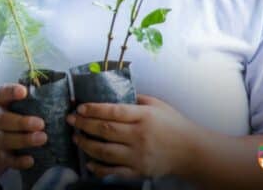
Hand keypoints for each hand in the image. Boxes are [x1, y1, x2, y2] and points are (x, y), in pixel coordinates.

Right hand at [0, 83, 46, 170]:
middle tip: (41, 123)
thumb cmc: (16, 113)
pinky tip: (31, 160)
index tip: (24, 92)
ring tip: (42, 138)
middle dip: (21, 122)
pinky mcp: (2, 154)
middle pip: (3, 120)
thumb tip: (72, 101)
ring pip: (5, 139)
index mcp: (1, 102)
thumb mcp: (21, 103)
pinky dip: (18, 161)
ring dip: (24, 140)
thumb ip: (40, 99)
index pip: (3, 93)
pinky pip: (8, 159)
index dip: (11, 92)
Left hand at [67, 94, 201, 178]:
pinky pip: (114, 172)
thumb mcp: (156, 105)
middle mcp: (139, 136)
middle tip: (70, 120)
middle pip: (105, 130)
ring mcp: (138, 156)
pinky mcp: (139, 171)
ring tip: (76, 138)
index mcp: (143, 116)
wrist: (192, 151)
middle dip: (83, 124)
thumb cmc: (173, 124)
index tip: (79, 107)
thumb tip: (109, 92)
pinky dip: (99, 168)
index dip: (93, 109)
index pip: (113, 111)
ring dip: (86, 144)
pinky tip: (89, 162)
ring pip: (105, 151)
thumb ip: (134, 99)